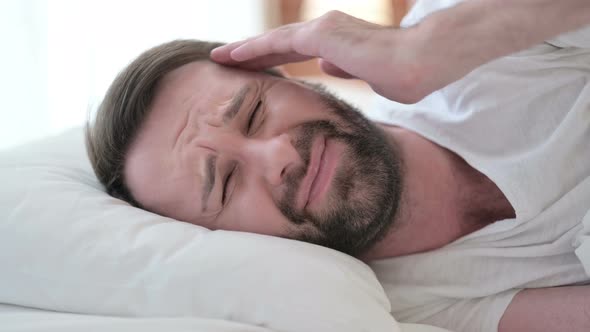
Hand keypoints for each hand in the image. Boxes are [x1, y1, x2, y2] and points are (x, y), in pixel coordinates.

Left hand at [210, 11, 427, 103]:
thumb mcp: (370, 76)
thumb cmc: (406, 75)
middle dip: (253, 52)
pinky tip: (232, 57)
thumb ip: (346, 68)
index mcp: (338, 42)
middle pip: (281, 42)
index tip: (255, 68)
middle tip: (226, 59)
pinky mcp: (322, 35)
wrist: (423, 63)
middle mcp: (327, 31)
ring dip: (245, 50)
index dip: (273, 57)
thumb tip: (326, 64)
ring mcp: (324, 30)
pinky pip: (278, 43)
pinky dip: (252, 50)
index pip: (297, 50)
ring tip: (219, 58)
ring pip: (274, 40)